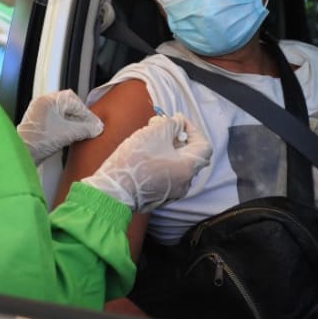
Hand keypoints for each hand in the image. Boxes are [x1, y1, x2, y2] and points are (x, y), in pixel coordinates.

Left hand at [17, 90, 103, 166]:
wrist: (21, 155)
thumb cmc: (39, 142)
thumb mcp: (67, 134)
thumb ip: (85, 129)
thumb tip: (97, 128)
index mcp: (48, 100)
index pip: (74, 101)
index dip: (86, 113)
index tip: (93, 123)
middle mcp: (42, 103)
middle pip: (68, 105)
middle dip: (80, 116)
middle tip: (88, 126)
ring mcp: (38, 113)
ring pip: (62, 113)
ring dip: (73, 122)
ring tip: (81, 132)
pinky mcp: (37, 124)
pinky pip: (55, 120)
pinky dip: (65, 126)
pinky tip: (70, 135)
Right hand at [81, 114, 210, 212]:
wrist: (113, 190)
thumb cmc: (135, 161)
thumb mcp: (155, 132)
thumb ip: (171, 124)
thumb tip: (178, 123)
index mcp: (188, 168)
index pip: (204, 146)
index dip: (192, 130)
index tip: (176, 121)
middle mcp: (185, 183)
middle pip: (189, 155)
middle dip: (177, 138)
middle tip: (161, 128)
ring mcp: (172, 192)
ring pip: (177, 165)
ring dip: (168, 150)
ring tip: (150, 140)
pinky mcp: (159, 197)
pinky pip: (167, 176)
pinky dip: (161, 163)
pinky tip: (145, 156)